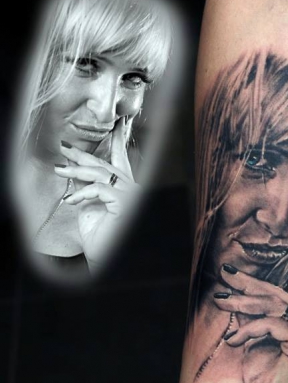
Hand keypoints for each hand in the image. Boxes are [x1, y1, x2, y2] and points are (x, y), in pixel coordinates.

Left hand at [54, 117, 141, 268]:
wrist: (106, 259)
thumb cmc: (100, 237)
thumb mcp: (89, 206)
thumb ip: (87, 187)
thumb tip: (74, 170)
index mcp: (125, 189)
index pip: (120, 161)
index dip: (118, 140)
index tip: (117, 122)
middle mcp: (133, 189)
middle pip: (106, 164)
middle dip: (84, 154)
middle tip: (65, 146)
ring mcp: (132, 196)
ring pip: (101, 174)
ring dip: (77, 171)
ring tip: (59, 170)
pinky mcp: (125, 203)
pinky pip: (100, 189)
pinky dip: (83, 193)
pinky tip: (71, 201)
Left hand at [212, 237, 287, 382]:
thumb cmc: (257, 377)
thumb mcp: (253, 337)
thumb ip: (253, 315)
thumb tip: (233, 291)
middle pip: (277, 289)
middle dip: (250, 279)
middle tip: (226, 270)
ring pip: (271, 303)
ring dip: (241, 300)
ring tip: (219, 300)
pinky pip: (271, 324)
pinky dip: (249, 330)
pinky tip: (235, 340)